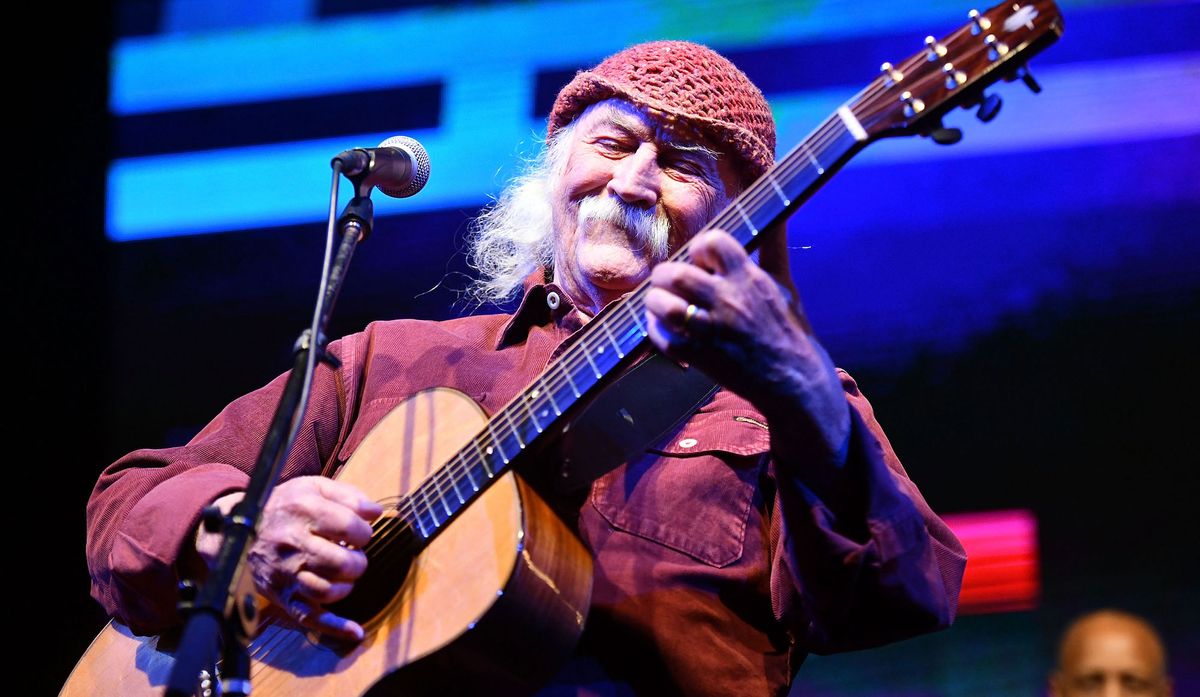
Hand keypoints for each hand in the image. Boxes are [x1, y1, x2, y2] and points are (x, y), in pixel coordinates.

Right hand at [197, 476, 382, 640]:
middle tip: (352, 554)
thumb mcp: (314, 487)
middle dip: (358, 561)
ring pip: (328, 591)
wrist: (240, 529)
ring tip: (344, 574)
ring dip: (347, 585)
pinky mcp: (282, 595)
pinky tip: (355, 631)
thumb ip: (349, 496)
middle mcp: (292, 543)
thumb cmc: (285, 506)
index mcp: (303, 511)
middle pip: (341, 563)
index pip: (349, 527)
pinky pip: (309, 617)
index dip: (364, 532)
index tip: (359, 533)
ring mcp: (286, 574)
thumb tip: (375, 513)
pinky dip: (335, 627)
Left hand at [644, 229, 847, 455]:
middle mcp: (730, 300)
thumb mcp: (783, 285)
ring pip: (664, 304)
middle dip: (665, 276)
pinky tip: (663, 328)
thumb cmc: (788, 330)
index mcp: (748, 278)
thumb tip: (777, 216)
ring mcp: (714, 331)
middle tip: (668, 284)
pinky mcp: (703, 358)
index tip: (701, 263)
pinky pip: (664, 338)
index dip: (699, 249)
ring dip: (655, 302)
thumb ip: (773, 249)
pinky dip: (657, 331)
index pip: (712, 241)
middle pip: (676, 273)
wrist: (795, 380)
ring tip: (661, 305)